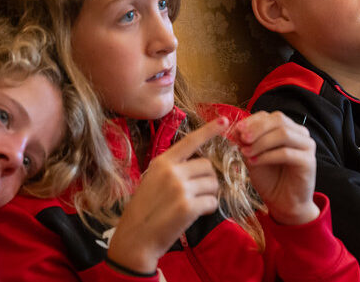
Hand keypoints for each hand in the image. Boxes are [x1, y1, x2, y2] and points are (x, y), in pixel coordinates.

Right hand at [107, 117, 228, 273]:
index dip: (209, 130)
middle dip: (208, 179)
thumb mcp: (151, 180)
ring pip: (213, 184)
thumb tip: (199, 165)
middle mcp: (172, 171)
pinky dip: (209, 209)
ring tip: (195, 204)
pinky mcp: (188, 207)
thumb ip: (172, 169)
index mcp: (162, 162)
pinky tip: (196, 214)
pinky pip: (212, 202)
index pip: (190, 141)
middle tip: (197, 193)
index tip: (224, 120)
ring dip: (209, 195)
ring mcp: (180, 189)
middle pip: (208, 166)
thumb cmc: (144, 210)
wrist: (135, 238)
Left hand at [231, 112, 318, 225]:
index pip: (270, 116)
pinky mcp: (309, 161)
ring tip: (245, 152)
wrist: (284, 204)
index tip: (236, 130)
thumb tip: (236, 130)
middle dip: (257, 128)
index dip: (252, 121)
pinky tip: (254, 162)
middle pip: (279, 120)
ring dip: (261, 142)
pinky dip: (267, 156)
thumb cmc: (270, 180)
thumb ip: (247, 144)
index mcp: (288, 129)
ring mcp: (307, 146)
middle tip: (242, 138)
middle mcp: (300, 134)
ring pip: (283, 134)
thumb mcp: (253, 157)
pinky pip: (286, 153)